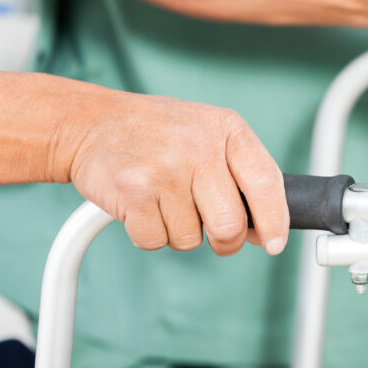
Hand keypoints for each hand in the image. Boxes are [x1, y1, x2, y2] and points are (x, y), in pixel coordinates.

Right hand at [57, 91, 287, 254]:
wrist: (92, 122)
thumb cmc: (159, 134)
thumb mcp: (209, 134)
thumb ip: (240, 175)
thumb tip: (263, 231)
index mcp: (227, 128)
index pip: (266, 182)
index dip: (274, 220)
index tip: (274, 244)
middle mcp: (199, 146)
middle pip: (230, 224)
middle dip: (223, 240)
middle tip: (208, 229)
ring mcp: (166, 168)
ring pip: (191, 239)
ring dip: (178, 231)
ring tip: (164, 197)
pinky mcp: (134, 190)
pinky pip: (156, 241)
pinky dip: (149, 233)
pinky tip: (142, 203)